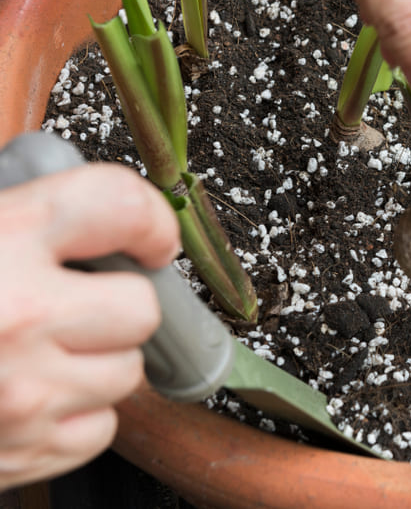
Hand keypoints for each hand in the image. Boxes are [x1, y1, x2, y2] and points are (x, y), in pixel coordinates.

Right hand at [0, 165, 177, 490]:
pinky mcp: (18, 452)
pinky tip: (29, 395)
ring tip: (38, 352)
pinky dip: (75, 415)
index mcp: (1, 239)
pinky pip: (98, 429)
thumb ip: (22, 217)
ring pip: (125, 372)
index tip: (149, 238)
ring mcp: (22, 391)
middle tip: (79, 302)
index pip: (120, 205)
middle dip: (118, 304)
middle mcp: (18, 314)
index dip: (149, 220)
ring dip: (95, 361)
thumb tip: (98, 220)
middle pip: (142, 307)